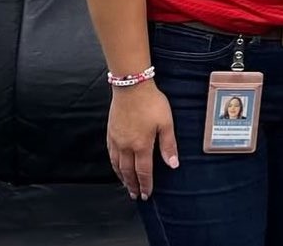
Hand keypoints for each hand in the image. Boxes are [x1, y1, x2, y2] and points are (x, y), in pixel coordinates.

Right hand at [107, 83, 177, 199]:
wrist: (131, 87)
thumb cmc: (151, 103)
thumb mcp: (166, 123)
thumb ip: (169, 145)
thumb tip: (173, 164)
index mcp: (141, 145)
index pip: (144, 171)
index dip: (146, 184)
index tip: (147, 195)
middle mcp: (126, 146)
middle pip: (128, 172)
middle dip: (133, 185)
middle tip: (136, 195)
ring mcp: (116, 140)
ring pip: (117, 165)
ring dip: (122, 178)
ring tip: (126, 186)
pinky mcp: (110, 133)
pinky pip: (111, 155)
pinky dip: (114, 165)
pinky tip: (116, 166)